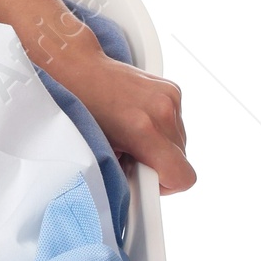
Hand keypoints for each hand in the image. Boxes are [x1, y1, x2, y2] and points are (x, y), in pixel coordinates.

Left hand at [51, 48, 195, 194]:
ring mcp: (171, 97)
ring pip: (180, 141)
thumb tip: (136, 190)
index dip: (167, 185)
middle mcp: (162, 111)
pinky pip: (176, 122)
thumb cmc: (80, 109)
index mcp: (143, 130)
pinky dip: (161, 126)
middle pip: (181, 159)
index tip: (147, 178)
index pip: (183, 176)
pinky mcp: (172, 89)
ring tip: (131, 133)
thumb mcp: (99, 148)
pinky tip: (137, 118)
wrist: (77, 70)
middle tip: (130, 153)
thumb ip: (123, 173)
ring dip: (160, 144)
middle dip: (158, 162)